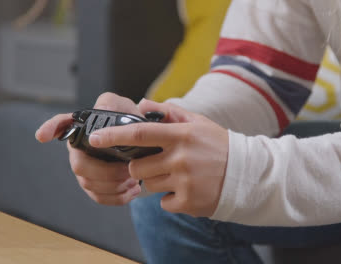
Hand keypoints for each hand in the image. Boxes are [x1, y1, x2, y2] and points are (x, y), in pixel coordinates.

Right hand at [35, 92, 142, 204]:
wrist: (143, 142)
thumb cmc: (130, 122)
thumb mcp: (124, 107)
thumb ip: (114, 104)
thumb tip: (104, 108)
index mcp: (84, 128)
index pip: (61, 124)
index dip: (50, 129)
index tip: (43, 136)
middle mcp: (79, 149)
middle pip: (79, 166)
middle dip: (105, 172)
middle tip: (128, 170)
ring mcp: (85, 169)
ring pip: (90, 184)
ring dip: (115, 186)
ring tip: (134, 180)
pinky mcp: (95, 185)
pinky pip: (100, 197)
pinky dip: (118, 197)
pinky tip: (133, 190)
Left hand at [88, 99, 228, 216]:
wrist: (246, 174)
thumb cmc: (218, 145)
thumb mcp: (198, 123)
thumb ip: (169, 113)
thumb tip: (141, 104)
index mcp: (182, 135)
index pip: (140, 133)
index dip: (114, 135)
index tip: (95, 138)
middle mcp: (181, 158)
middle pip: (138, 166)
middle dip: (141, 166)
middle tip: (160, 163)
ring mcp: (185, 181)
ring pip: (148, 185)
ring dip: (157, 182)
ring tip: (179, 176)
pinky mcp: (188, 202)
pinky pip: (163, 203)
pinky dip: (170, 199)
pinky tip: (186, 190)